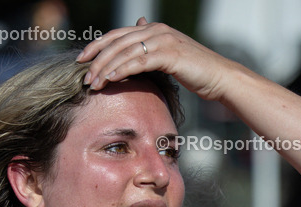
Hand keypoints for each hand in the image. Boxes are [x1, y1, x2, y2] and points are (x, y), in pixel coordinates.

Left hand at [77, 18, 236, 99]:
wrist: (218, 77)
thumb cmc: (194, 70)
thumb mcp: (168, 56)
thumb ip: (151, 48)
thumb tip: (139, 31)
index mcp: (153, 30)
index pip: (117, 35)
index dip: (97, 46)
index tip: (81, 60)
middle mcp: (156, 31)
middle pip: (117, 42)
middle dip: (97, 59)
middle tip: (84, 76)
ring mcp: (162, 40)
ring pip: (125, 52)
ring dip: (106, 68)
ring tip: (94, 83)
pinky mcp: (168, 54)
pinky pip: (138, 62)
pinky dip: (122, 70)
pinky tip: (111, 79)